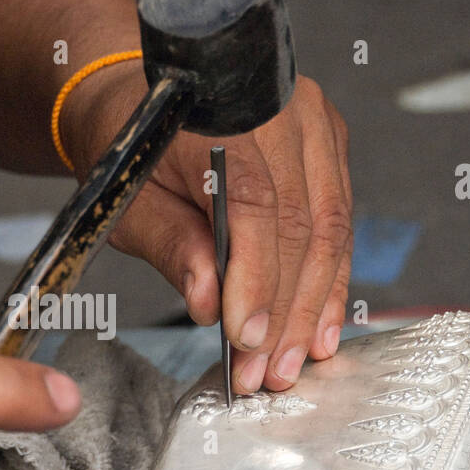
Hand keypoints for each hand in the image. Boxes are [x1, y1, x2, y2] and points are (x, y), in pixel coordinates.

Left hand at [70, 68, 352, 394]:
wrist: (147, 99)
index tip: (245, 339)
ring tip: (295, 362)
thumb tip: (205, 303)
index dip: (257, 280)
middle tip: (269, 370)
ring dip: (315, 305)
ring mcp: (314, 123)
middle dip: (287, 311)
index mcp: (223, 116)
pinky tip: (321, 328)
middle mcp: (280, 111)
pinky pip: (340, 220)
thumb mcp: (129, 200)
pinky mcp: (329, 144)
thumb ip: (169, 245)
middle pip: (303, 224)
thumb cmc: (133, 147)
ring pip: (332, 228)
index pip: (254, 207)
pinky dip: (332, 280)